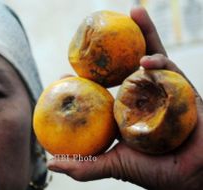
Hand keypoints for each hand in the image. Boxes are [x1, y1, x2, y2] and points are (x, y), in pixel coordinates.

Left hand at [47, 7, 202, 189]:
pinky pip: (170, 69)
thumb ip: (85, 165)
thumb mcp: (113, 165)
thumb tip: (51, 164)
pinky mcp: (182, 88)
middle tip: (96, 33)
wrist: (194, 175)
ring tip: (133, 12)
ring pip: (151, 56)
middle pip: (125, 65)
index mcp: (125, 110)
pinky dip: (159, 60)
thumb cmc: (156, 172)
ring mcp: (162, 89)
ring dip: (143, 34)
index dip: (86, 78)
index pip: (103, 88)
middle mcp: (142, 96)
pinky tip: (145, 60)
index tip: (66, 73)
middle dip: (114, 46)